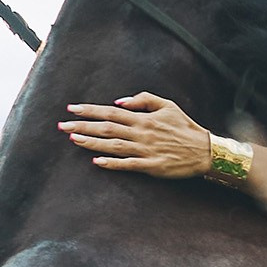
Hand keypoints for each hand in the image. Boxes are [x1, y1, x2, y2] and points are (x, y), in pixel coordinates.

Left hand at [60, 93, 212, 173]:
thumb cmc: (184, 127)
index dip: (90, 110)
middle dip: (83, 125)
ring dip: (92, 142)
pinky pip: (128, 164)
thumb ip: (143, 100)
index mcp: (143, 118)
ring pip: (113, 145)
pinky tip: (96, 161)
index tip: (71, 109)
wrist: (204, 151)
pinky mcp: (150, 166)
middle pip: (106, 127)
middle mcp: (141, 133)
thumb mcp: (167, 105)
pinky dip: (112, 163)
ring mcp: (145, 150)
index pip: (110, 111)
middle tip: (62, 125)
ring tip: (73, 139)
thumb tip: (119, 101)